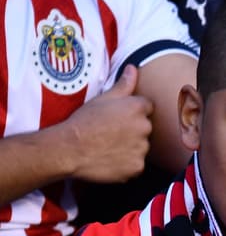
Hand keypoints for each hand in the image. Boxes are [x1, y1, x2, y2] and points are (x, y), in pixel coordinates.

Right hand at [62, 65, 153, 182]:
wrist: (69, 149)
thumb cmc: (83, 121)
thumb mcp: (103, 98)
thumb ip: (123, 84)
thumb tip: (134, 68)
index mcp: (137, 107)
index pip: (146, 107)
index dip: (131, 112)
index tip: (117, 118)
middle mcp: (145, 127)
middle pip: (145, 127)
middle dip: (133, 129)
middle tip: (110, 132)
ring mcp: (142, 148)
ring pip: (142, 146)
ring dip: (131, 147)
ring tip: (109, 146)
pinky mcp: (137, 167)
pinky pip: (137, 164)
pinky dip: (127, 163)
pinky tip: (111, 158)